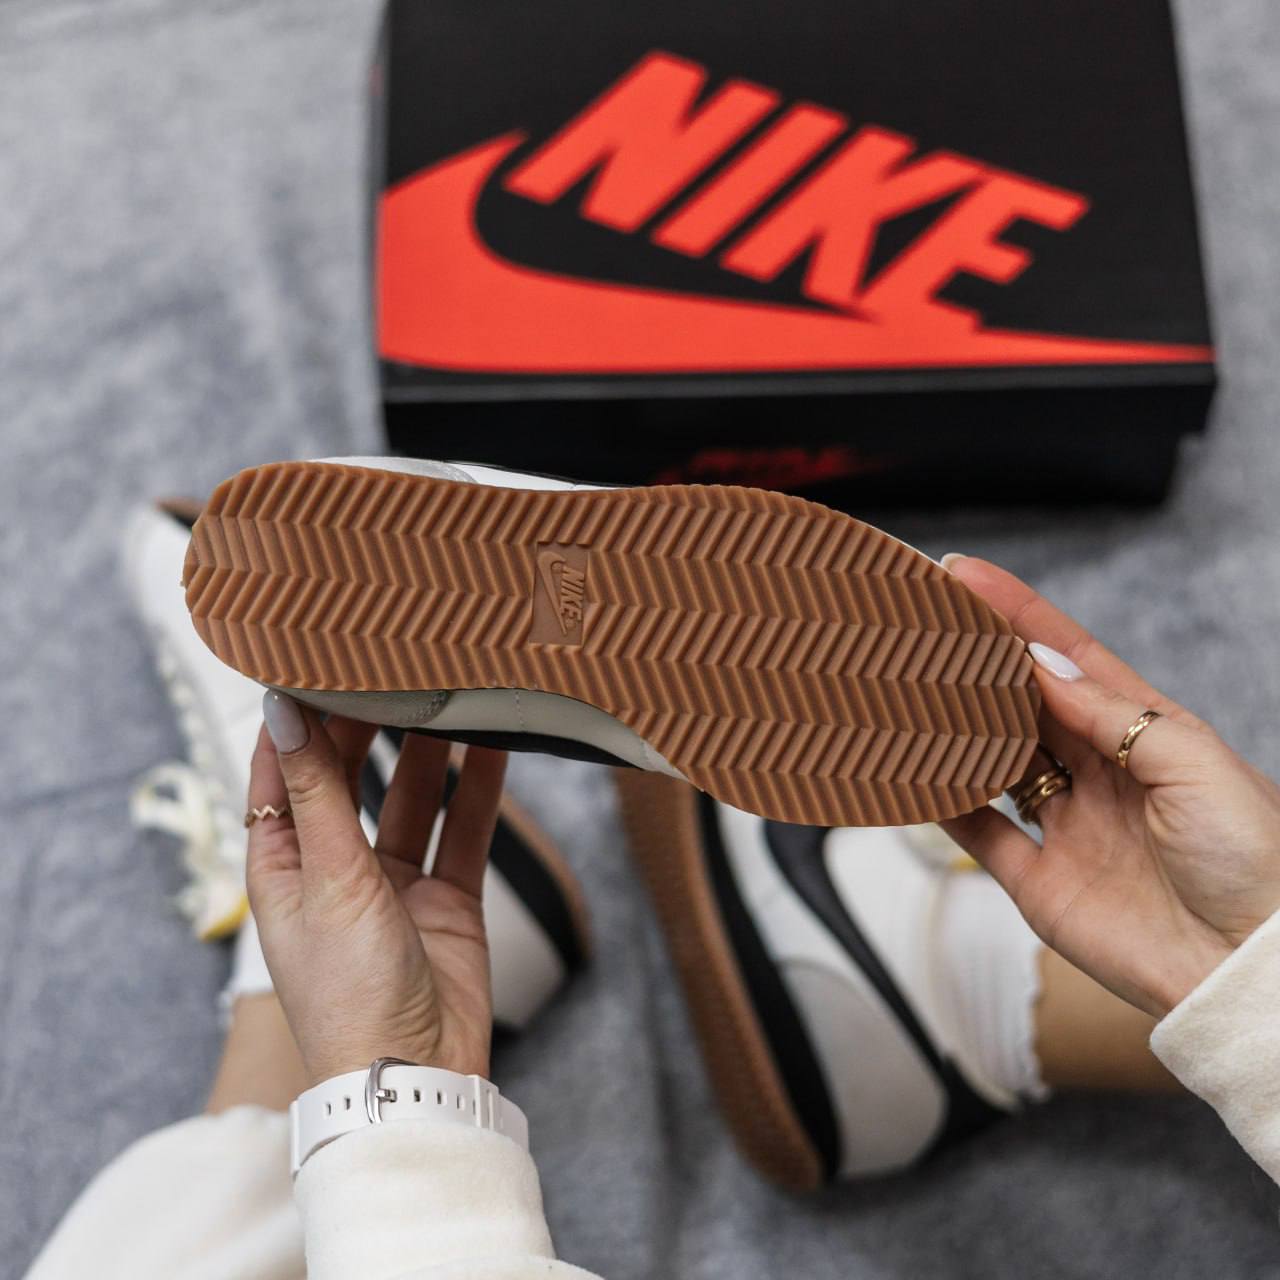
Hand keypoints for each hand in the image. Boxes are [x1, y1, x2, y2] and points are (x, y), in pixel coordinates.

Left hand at [245, 692, 506, 1084]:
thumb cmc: (348, 995)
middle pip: (348, 779)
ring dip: (426, 752)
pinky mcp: (446, 899)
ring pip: (410, 799)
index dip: (294, 722)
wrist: (415, 1076)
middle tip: (391, 668)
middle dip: (367, 726)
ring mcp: (394, 885)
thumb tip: (283, 714)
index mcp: (284, 868)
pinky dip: (477, 791)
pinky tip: (493, 747)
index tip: (312, 662)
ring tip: (446, 693)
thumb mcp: (328, 880)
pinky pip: (463, 831)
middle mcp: (336, 869)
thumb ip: (317, 792)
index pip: (280, 776)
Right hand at [941, 556, 1279, 1018]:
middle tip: (922, 625)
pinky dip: (942, 803)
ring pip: (992, 759)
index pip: (1067, 658)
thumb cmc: (1254, 860)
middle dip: (973, 660)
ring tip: (908, 687)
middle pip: (1021, 702)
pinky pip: (978, 832)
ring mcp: (1066, 824)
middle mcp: (1099, 772)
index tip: (966, 577)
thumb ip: (1114, 714)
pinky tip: (914, 773)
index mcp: (1145, 733)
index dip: (1017, 613)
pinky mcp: (1039, 881)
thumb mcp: (1195, 765)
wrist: (1248, 969)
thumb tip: (1039, 664)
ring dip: (952, 724)